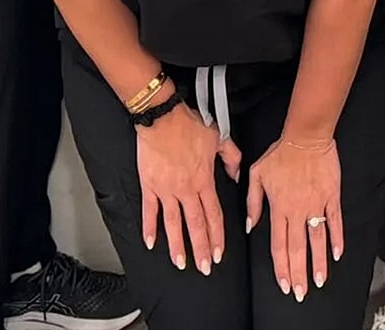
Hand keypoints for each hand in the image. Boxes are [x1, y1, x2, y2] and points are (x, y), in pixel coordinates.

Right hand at [136, 104, 240, 274]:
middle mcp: (186, 189)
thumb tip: (235, 173)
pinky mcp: (149, 185)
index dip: (217, 236)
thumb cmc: (189, 124)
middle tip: (203, 267)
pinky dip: (149, 228)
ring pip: (173, 224)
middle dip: (201, 248)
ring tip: (181, 263)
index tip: (219, 253)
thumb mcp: (219, 137)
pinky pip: (150, 211)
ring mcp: (167, 189)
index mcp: (204, 180)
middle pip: (196, 225)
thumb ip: (232, 157)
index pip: (214, 215)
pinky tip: (150, 243)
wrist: (162, 116)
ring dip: (178, 245)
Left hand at [246, 136, 341, 300]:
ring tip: (318, 281)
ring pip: (317, 240)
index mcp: (278, 207)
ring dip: (318, 263)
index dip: (281, 266)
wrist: (306, 136)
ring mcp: (316, 205)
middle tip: (300, 292)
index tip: (284, 283)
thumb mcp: (257, 174)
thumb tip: (249, 225)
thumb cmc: (281, 153)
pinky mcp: (332, 196)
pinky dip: (337, 239)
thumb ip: (252, 202)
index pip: (278, 245)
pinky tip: (337, 254)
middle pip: (298, 248)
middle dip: (298, 273)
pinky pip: (335, 221)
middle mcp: (297, 210)